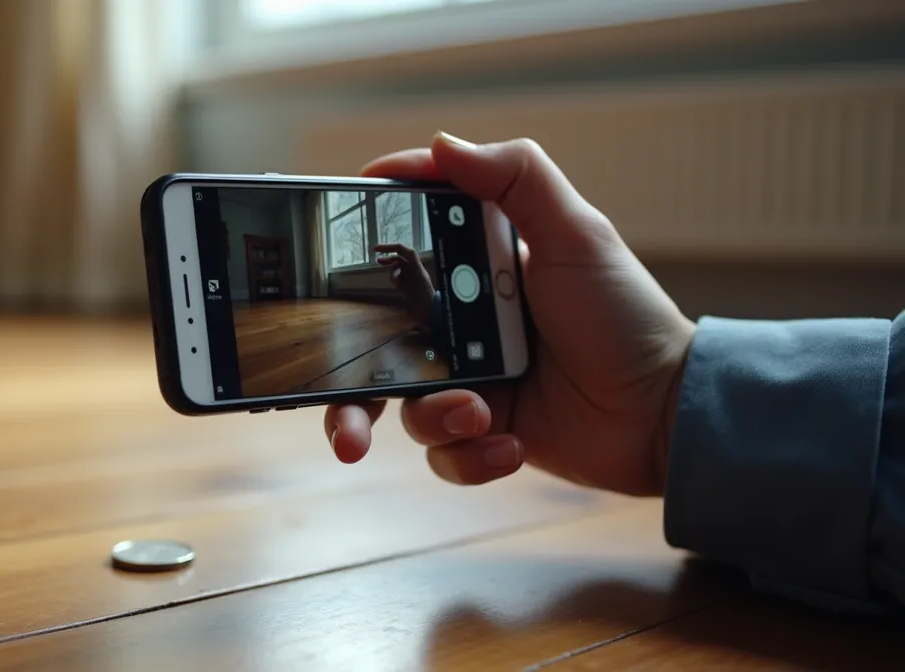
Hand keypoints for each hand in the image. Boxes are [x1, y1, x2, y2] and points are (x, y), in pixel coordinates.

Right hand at [324, 132, 695, 496]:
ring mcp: (470, 381)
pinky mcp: (484, 433)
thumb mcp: (577, 234)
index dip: (367, 250)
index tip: (340, 249)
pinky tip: (510, 445)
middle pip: (377, 345)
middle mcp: (462, 326)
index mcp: (475, 270)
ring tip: (477, 415)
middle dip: (349, 377)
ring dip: (432, 417)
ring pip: (404, 406)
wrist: (664, 415)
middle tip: (335, 395)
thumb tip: (440, 144)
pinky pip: (443, 453)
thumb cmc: (627, 317)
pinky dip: (469, 455)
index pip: (403, 251)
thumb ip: (517, 178)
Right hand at [373, 242, 434, 327]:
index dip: (389, 247)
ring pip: (397, 266)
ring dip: (390, 267)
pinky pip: (397, 277)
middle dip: (388, 254)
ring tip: (381, 265)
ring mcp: (410, 277)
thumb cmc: (425, 297)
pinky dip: (393, 277)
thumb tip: (399, 258)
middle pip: (399, 256)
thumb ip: (412, 267)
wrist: (429, 311)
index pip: (402, 250)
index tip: (375, 249)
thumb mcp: (419, 279)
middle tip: (375, 254)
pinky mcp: (407, 285)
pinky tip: (395, 284)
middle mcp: (413, 269)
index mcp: (416, 265)